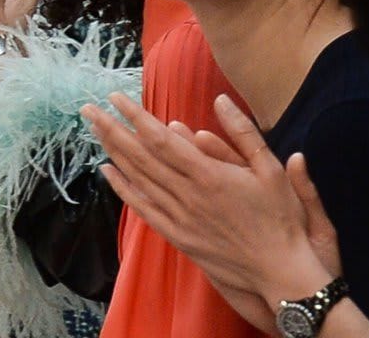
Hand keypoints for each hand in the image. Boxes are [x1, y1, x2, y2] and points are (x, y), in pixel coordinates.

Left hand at [82, 92, 339, 322]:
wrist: (281, 272)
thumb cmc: (279, 217)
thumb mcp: (271, 168)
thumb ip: (243, 133)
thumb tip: (220, 100)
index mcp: (209, 175)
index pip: (161, 139)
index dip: (136, 117)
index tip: (115, 97)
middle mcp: (188, 196)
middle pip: (141, 157)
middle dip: (112, 130)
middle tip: (87, 109)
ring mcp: (181, 219)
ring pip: (139, 180)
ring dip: (113, 153)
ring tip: (94, 131)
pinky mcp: (180, 237)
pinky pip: (144, 210)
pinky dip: (124, 189)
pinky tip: (109, 172)